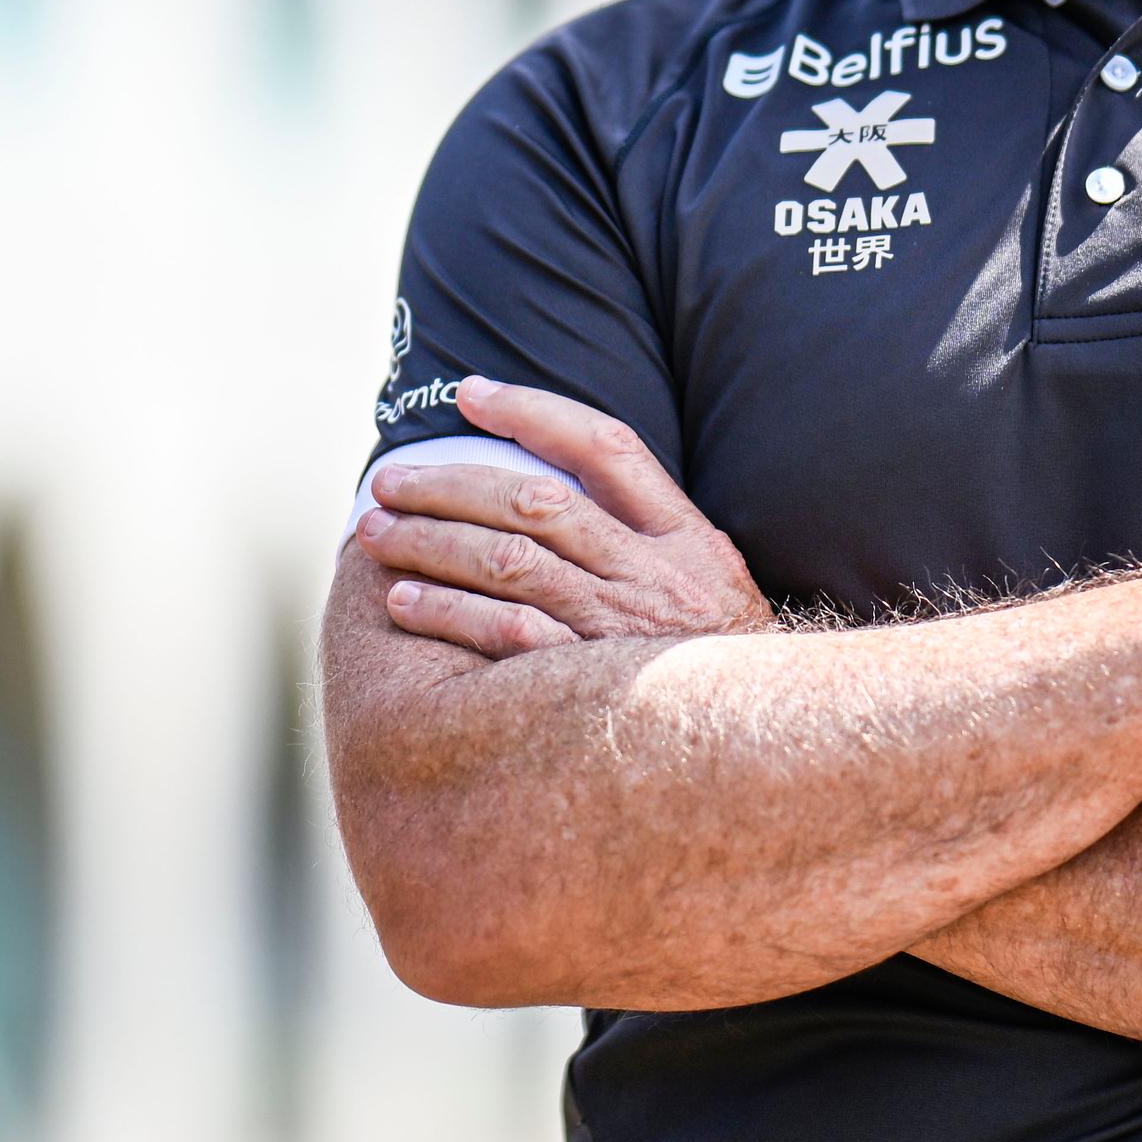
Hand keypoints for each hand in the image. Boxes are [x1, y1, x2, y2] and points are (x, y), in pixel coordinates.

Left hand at [355, 377, 773, 658]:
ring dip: (432, 542)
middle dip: (452, 483)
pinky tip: (402, 599)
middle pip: (537, 504)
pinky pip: (506, 637)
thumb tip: (564, 479)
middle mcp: (654, 576)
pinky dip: (450, 612)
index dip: (534, 411)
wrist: (766, 747)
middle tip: (388, 480)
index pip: (606, 447)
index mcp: (687, 538)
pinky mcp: (589, 687)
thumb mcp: (713, 586)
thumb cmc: (721, 665)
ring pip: (509, 563)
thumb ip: (651, 534)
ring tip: (375, 532)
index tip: (471, 394)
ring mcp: (620, 632)